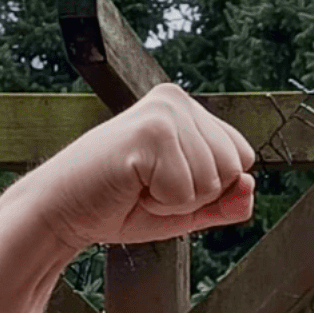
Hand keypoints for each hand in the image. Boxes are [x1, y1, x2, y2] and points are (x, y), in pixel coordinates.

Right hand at [14, 84, 256, 252]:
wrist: (62, 212)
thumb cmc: (118, 205)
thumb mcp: (184, 207)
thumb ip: (224, 201)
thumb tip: (250, 185)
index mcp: (185, 108)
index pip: (241, 158)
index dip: (209, 188)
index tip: (164, 183)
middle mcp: (176, 100)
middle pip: (233, 169)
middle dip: (195, 196)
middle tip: (148, 188)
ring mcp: (163, 112)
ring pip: (212, 182)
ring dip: (175, 201)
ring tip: (137, 186)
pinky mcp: (149, 133)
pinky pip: (187, 192)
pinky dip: (161, 204)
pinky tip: (130, 187)